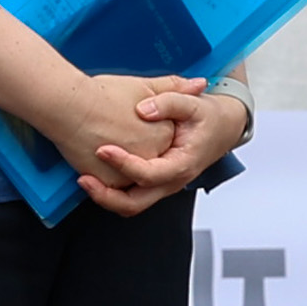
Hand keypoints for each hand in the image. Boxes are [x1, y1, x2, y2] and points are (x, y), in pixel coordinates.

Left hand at [73, 80, 249, 214]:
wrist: (223, 127)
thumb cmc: (209, 117)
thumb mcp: (194, 102)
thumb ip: (170, 101)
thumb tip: (143, 109)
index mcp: (182, 164)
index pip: (149, 174)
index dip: (124, 164)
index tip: (102, 149)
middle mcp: (171, 181)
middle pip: (135, 204)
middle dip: (106, 196)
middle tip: (84, 178)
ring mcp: (162, 185)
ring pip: (130, 205)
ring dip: (105, 196)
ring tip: (83, 179)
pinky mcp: (154, 183)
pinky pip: (130, 195)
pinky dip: (112, 190)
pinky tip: (95, 174)